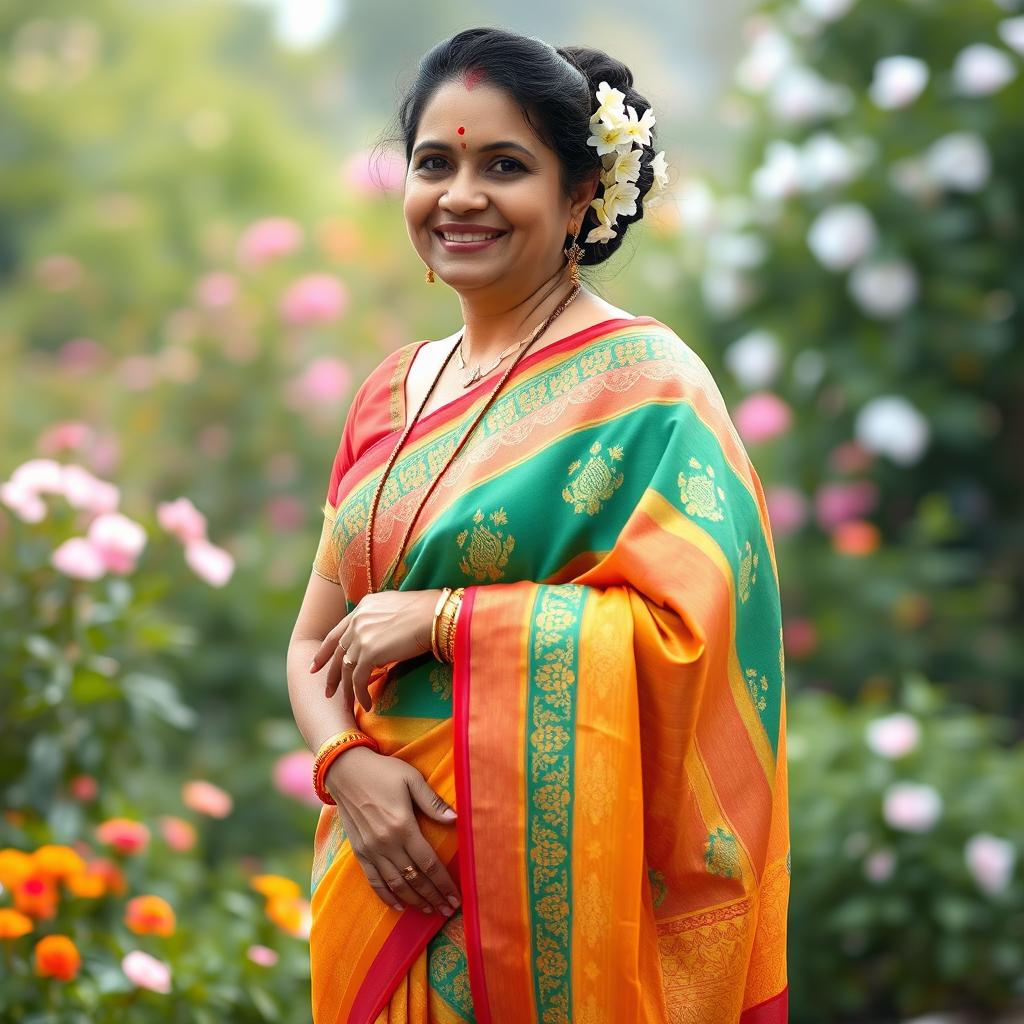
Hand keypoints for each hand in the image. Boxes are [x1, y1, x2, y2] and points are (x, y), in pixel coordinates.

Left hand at [308, 589, 441, 710]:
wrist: (436, 614)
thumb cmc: (427, 611)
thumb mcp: (397, 608)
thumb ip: (381, 620)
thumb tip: (381, 635)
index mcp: (363, 608)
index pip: (337, 632)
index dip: (325, 651)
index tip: (316, 666)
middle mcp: (358, 620)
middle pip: (338, 652)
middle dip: (331, 675)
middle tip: (327, 692)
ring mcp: (361, 636)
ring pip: (347, 669)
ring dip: (348, 690)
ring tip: (349, 705)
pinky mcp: (369, 653)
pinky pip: (359, 680)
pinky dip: (361, 695)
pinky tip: (367, 705)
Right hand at [325, 745, 459, 915]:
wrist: (345, 770)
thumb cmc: (383, 771)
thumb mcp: (411, 779)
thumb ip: (433, 802)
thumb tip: (456, 820)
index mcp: (402, 826)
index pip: (428, 863)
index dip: (443, 884)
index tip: (456, 898)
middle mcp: (386, 843)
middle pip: (415, 879)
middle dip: (433, 897)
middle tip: (448, 911)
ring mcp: (371, 850)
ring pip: (396, 884)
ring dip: (414, 900)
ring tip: (430, 910)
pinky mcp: (359, 851)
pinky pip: (374, 881)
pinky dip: (387, 896)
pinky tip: (399, 906)